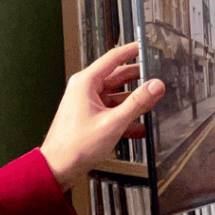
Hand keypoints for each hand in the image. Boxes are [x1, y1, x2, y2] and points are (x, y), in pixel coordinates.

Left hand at [40, 42, 164, 189]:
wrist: (57, 168)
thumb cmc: (74, 147)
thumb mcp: (113, 123)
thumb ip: (137, 103)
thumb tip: (155, 86)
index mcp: (86, 83)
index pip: (113, 58)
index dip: (132, 50)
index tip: (146, 45)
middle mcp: (85, 89)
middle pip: (117, 76)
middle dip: (138, 78)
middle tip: (157, 75)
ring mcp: (87, 104)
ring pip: (116, 95)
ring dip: (133, 101)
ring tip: (153, 102)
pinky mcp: (90, 117)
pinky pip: (112, 111)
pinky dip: (125, 117)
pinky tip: (140, 127)